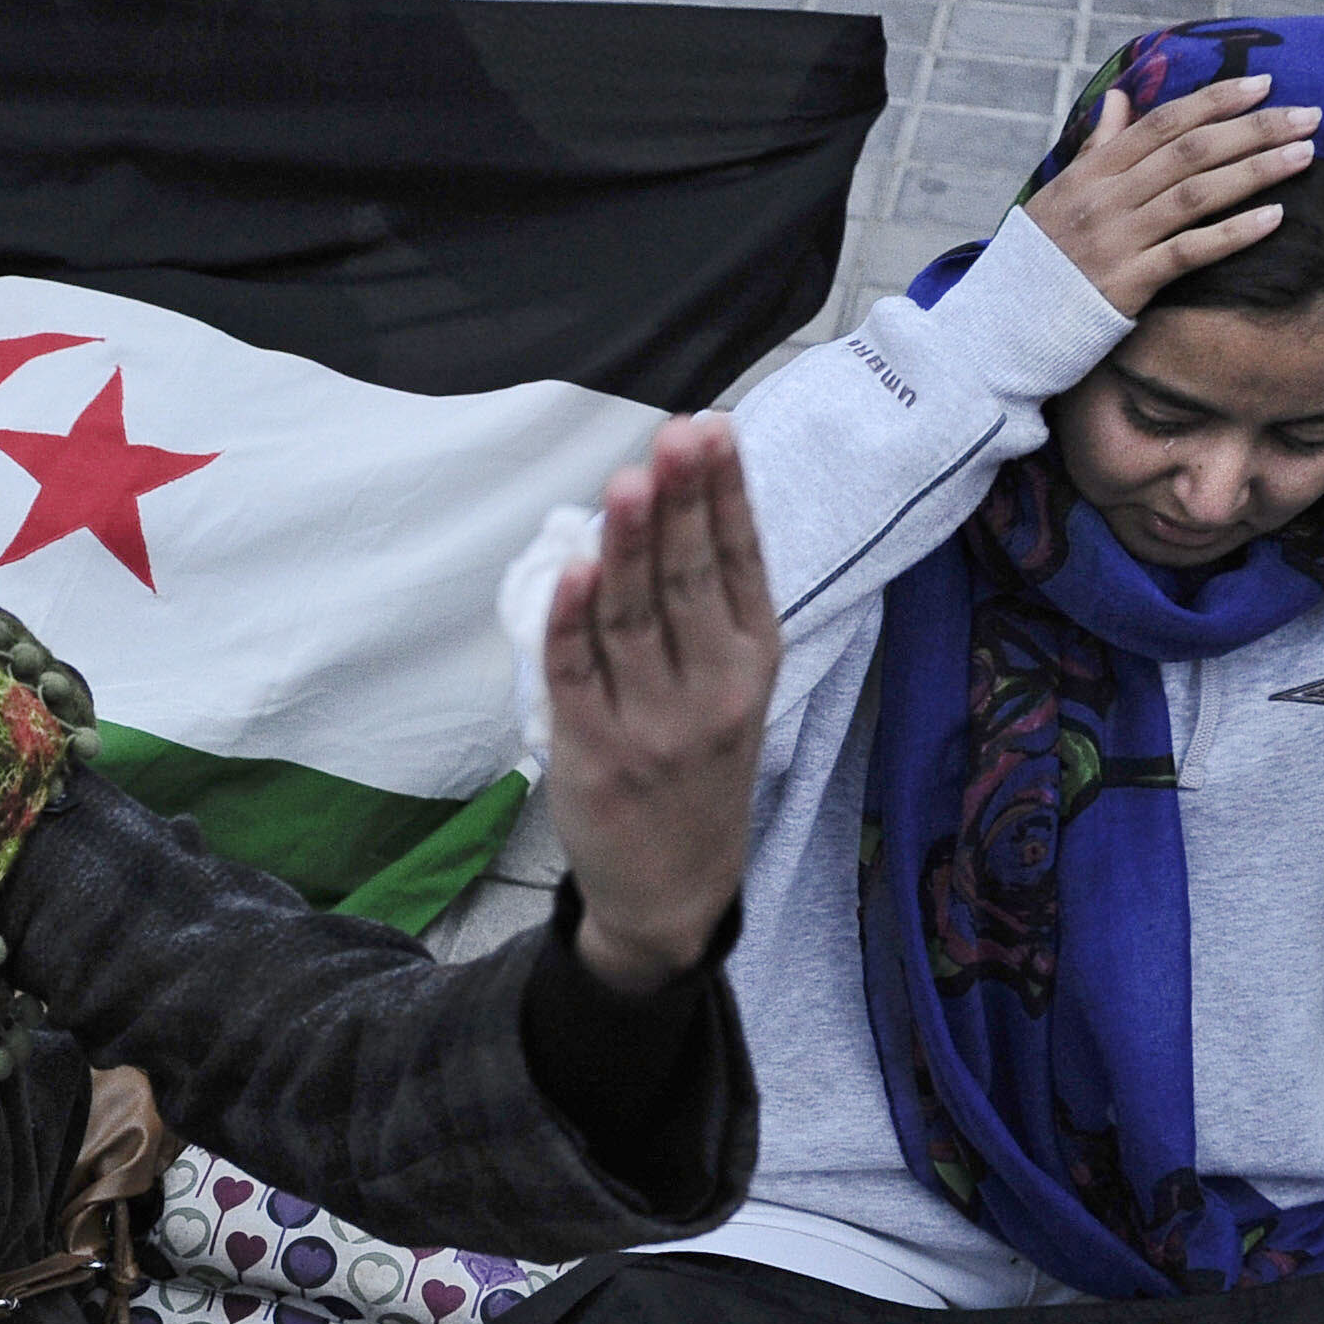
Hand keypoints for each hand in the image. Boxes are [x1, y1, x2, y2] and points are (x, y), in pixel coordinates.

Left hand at [546, 416, 779, 995]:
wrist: (674, 891)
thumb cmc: (697, 770)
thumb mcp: (732, 691)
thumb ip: (708, 611)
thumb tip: (674, 505)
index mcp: (751, 665)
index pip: (739, 564)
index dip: (724, 495)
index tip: (711, 431)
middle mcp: (711, 692)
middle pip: (689, 582)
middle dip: (679, 505)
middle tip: (670, 439)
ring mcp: (653, 725)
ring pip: (635, 619)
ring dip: (629, 547)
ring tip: (628, 481)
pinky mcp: (596, 754)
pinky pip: (578, 676)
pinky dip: (572, 622)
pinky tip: (573, 570)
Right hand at [1017, 75, 1323, 316]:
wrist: (998, 331)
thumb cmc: (1036, 262)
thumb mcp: (1058, 195)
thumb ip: (1096, 147)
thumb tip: (1117, 98)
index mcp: (1091, 172)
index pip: (1163, 123)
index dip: (1217, 100)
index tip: (1265, 84)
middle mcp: (1104, 199)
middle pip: (1191, 151)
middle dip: (1255, 128)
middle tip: (1309, 116)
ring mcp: (1115, 240)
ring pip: (1197, 194)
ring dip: (1256, 170)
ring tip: (1304, 156)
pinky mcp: (1125, 285)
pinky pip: (1188, 251)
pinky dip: (1233, 233)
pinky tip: (1274, 219)